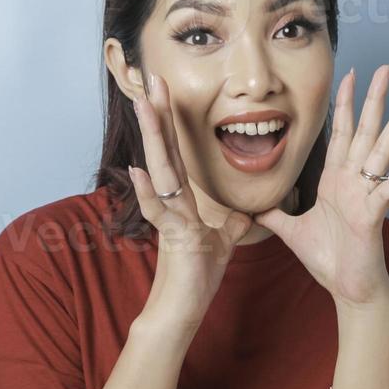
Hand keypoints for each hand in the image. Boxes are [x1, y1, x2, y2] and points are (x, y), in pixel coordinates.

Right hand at [127, 74, 253, 330]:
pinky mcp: (173, 238)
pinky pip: (159, 212)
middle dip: (159, 115)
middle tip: (152, 79)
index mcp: (182, 201)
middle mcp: (170, 204)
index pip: (178, 154)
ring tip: (143, 105)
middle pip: (165, 151)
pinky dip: (148, 192)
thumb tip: (249, 213)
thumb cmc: (197, 277)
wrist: (181, 309)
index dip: (173, 124)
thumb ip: (231, 224)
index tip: (166, 93)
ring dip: (152, 138)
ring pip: (160, 171)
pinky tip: (139, 171)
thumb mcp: (223, 242)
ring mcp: (169, 218)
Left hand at [255, 63, 388, 311]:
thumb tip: (254, 205)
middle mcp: (354, 181)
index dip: (345, 102)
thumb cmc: (329, 261)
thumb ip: (276, 214)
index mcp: (336, 180)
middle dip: (375, 98)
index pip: (341, 132)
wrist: (347, 290)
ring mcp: (366, 195)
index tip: (351, 74)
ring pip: (382, 150)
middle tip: (388, 67)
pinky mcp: (372, 216)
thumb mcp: (292, 231)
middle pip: (366, 130)